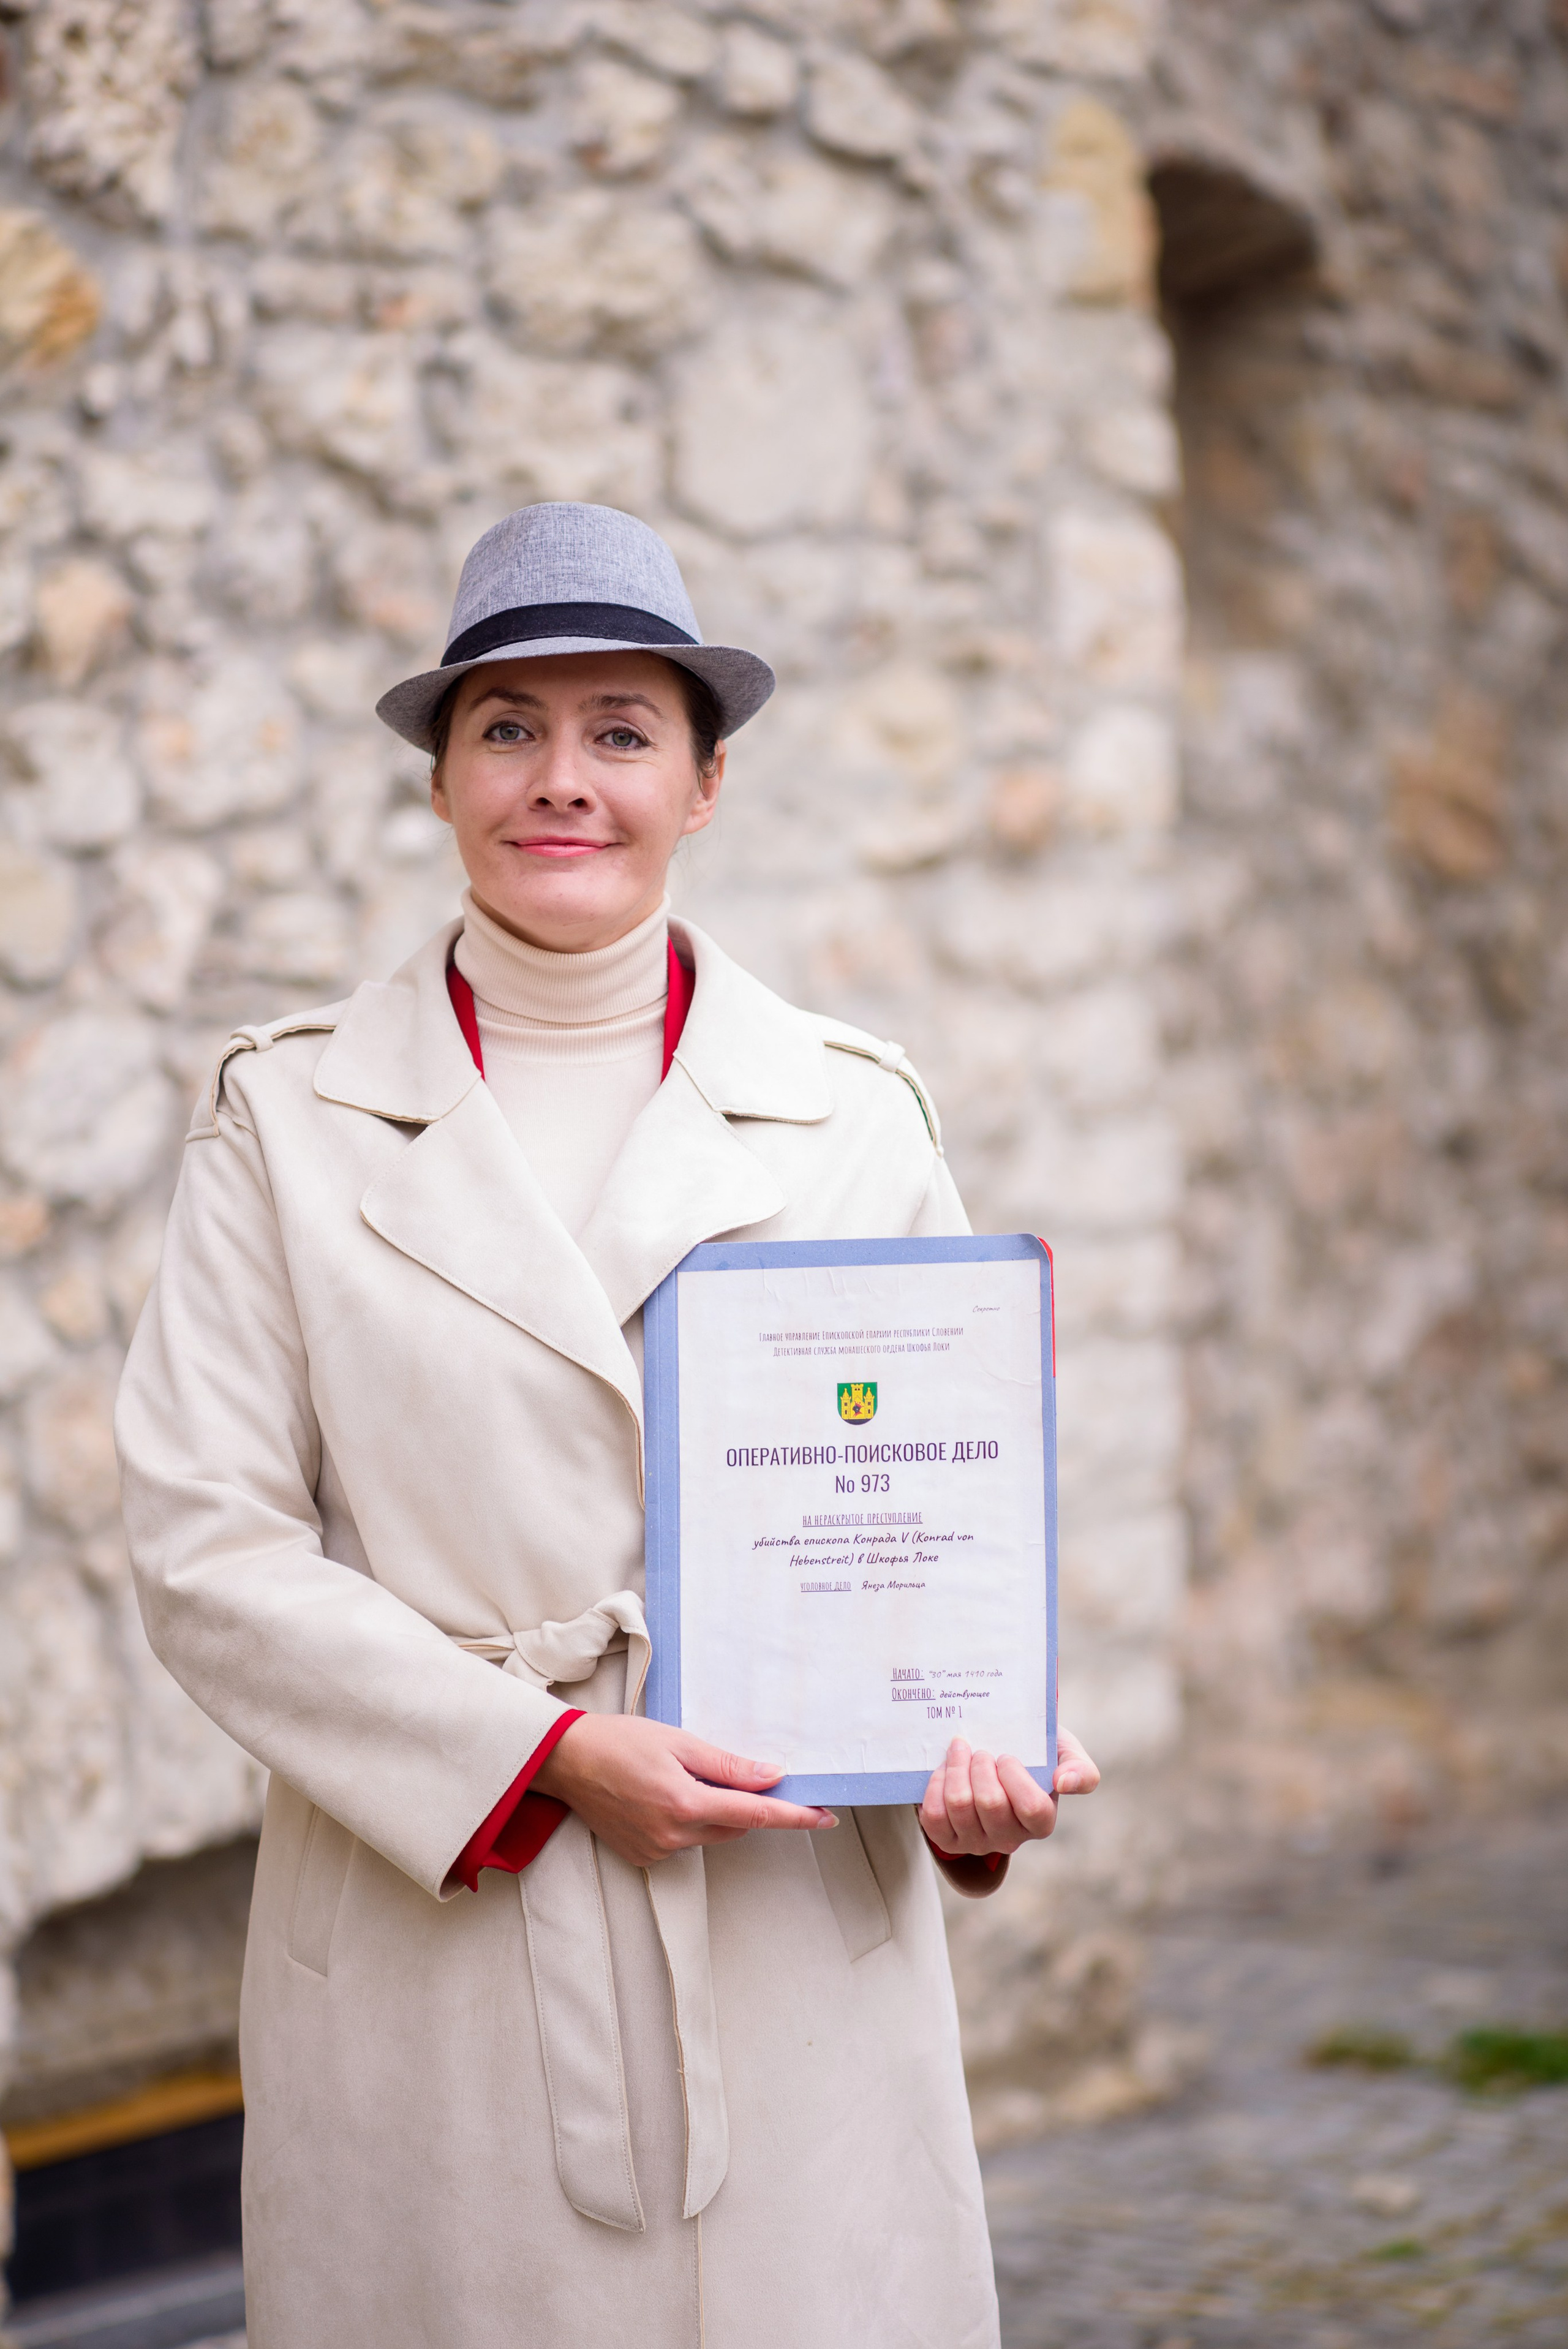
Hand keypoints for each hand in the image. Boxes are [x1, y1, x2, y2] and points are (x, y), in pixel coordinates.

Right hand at [532, 1713, 835, 1870]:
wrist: (566, 1761)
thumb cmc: (620, 1741)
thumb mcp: (679, 1742)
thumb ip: (728, 1764)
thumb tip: (771, 1775)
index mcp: (685, 1804)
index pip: (756, 1814)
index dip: (794, 1815)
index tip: (825, 1816)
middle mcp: (673, 1835)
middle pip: (735, 1825)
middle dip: (746, 1802)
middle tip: (735, 1770)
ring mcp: (656, 1850)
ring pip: (710, 1833)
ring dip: (714, 1810)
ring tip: (682, 1774)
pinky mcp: (643, 1856)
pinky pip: (684, 1840)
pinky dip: (688, 1820)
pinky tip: (663, 1793)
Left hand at [919, 1727, 1098, 1858]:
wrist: (994, 1753)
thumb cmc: (1033, 1754)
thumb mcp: (1063, 1754)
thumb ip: (1080, 1769)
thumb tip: (1065, 1782)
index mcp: (1041, 1821)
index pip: (1033, 1809)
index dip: (1015, 1778)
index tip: (1006, 1756)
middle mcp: (1010, 1839)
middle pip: (991, 1805)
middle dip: (981, 1767)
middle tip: (980, 1749)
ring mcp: (977, 1842)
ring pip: (959, 1807)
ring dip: (956, 1769)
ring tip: (960, 1750)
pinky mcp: (948, 1840)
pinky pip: (933, 1818)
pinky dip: (935, 1787)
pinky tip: (943, 1771)